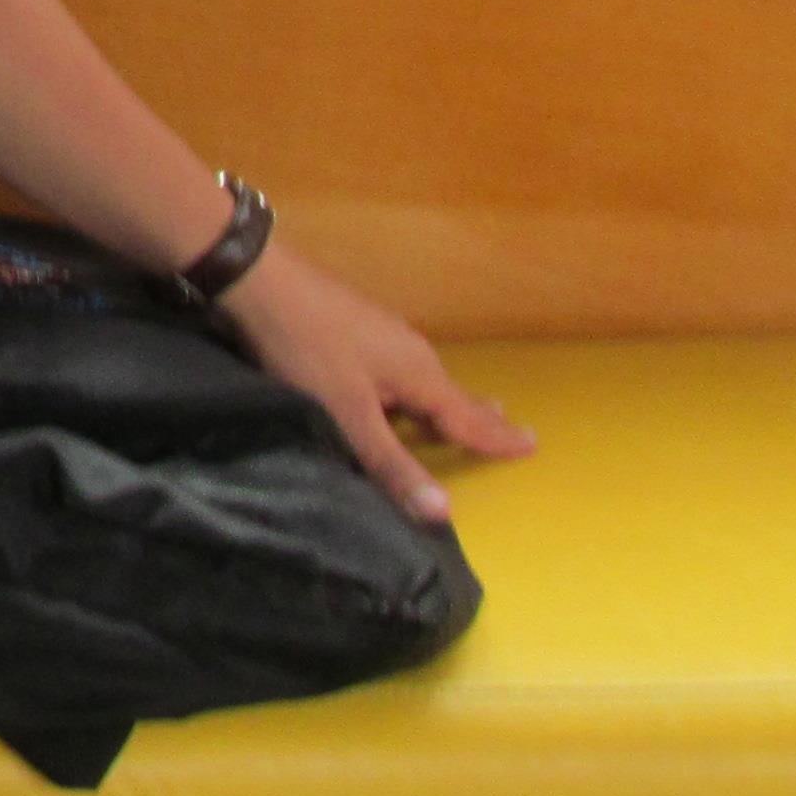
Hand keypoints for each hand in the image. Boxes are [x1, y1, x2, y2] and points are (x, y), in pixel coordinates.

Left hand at [219, 245, 534, 524]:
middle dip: (483, 416)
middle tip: (515, 427)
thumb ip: (392, 464)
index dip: (497, 438)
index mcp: (418, 374)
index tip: (534, 445)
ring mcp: (384, 335)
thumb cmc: (306, 350)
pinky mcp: (358, 328)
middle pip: (454, 394)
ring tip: (469, 411)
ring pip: (428, 380)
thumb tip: (445, 513)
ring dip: (450, 401)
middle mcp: (411, 351)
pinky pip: (403, 368)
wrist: (261, 281)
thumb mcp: (348, 415)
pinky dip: (418, 388)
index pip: (468, 418)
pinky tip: (403, 387)